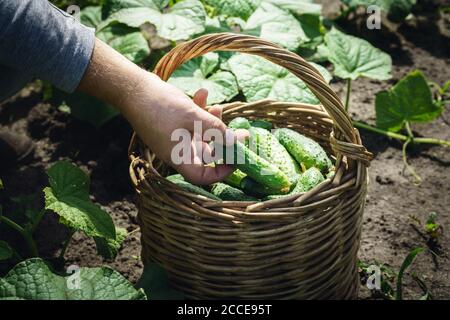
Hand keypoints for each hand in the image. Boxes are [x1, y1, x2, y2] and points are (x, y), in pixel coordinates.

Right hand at [123, 80, 247, 184]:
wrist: (132, 88)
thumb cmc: (160, 107)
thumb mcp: (194, 117)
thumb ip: (217, 129)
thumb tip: (237, 141)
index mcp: (179, 157)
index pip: (202, 177)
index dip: (221, 172)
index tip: (236, 159)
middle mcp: (177, 150)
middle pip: (206, 153)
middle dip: (223, 140)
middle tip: (240, 131)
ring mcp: (174, 137)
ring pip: (201, 135)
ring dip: (212, 121)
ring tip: (218, 105)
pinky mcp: (172, 124)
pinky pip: (191, 122)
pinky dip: (199, 110)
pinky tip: (202, 93)